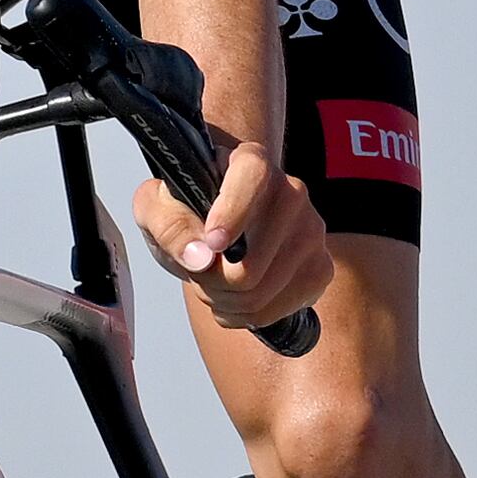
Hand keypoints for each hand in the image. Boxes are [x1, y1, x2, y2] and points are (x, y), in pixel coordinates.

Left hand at [126, 131, 335, 332]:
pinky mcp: (320, 268)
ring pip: (262, 292)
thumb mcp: (156, 209)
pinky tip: (237, 297)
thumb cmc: (186, 208)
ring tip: (214, 282)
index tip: (212, 244)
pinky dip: (247, 314)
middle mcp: (292, 192)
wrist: (217, 224)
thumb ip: (168, 225)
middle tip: (198, 271)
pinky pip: (277, 311)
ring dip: (225, 301)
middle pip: (252, 262)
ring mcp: (312, 232)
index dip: (233, 214)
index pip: (253, 179)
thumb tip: (200, 257)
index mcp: (251, 162)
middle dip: (211, 281)